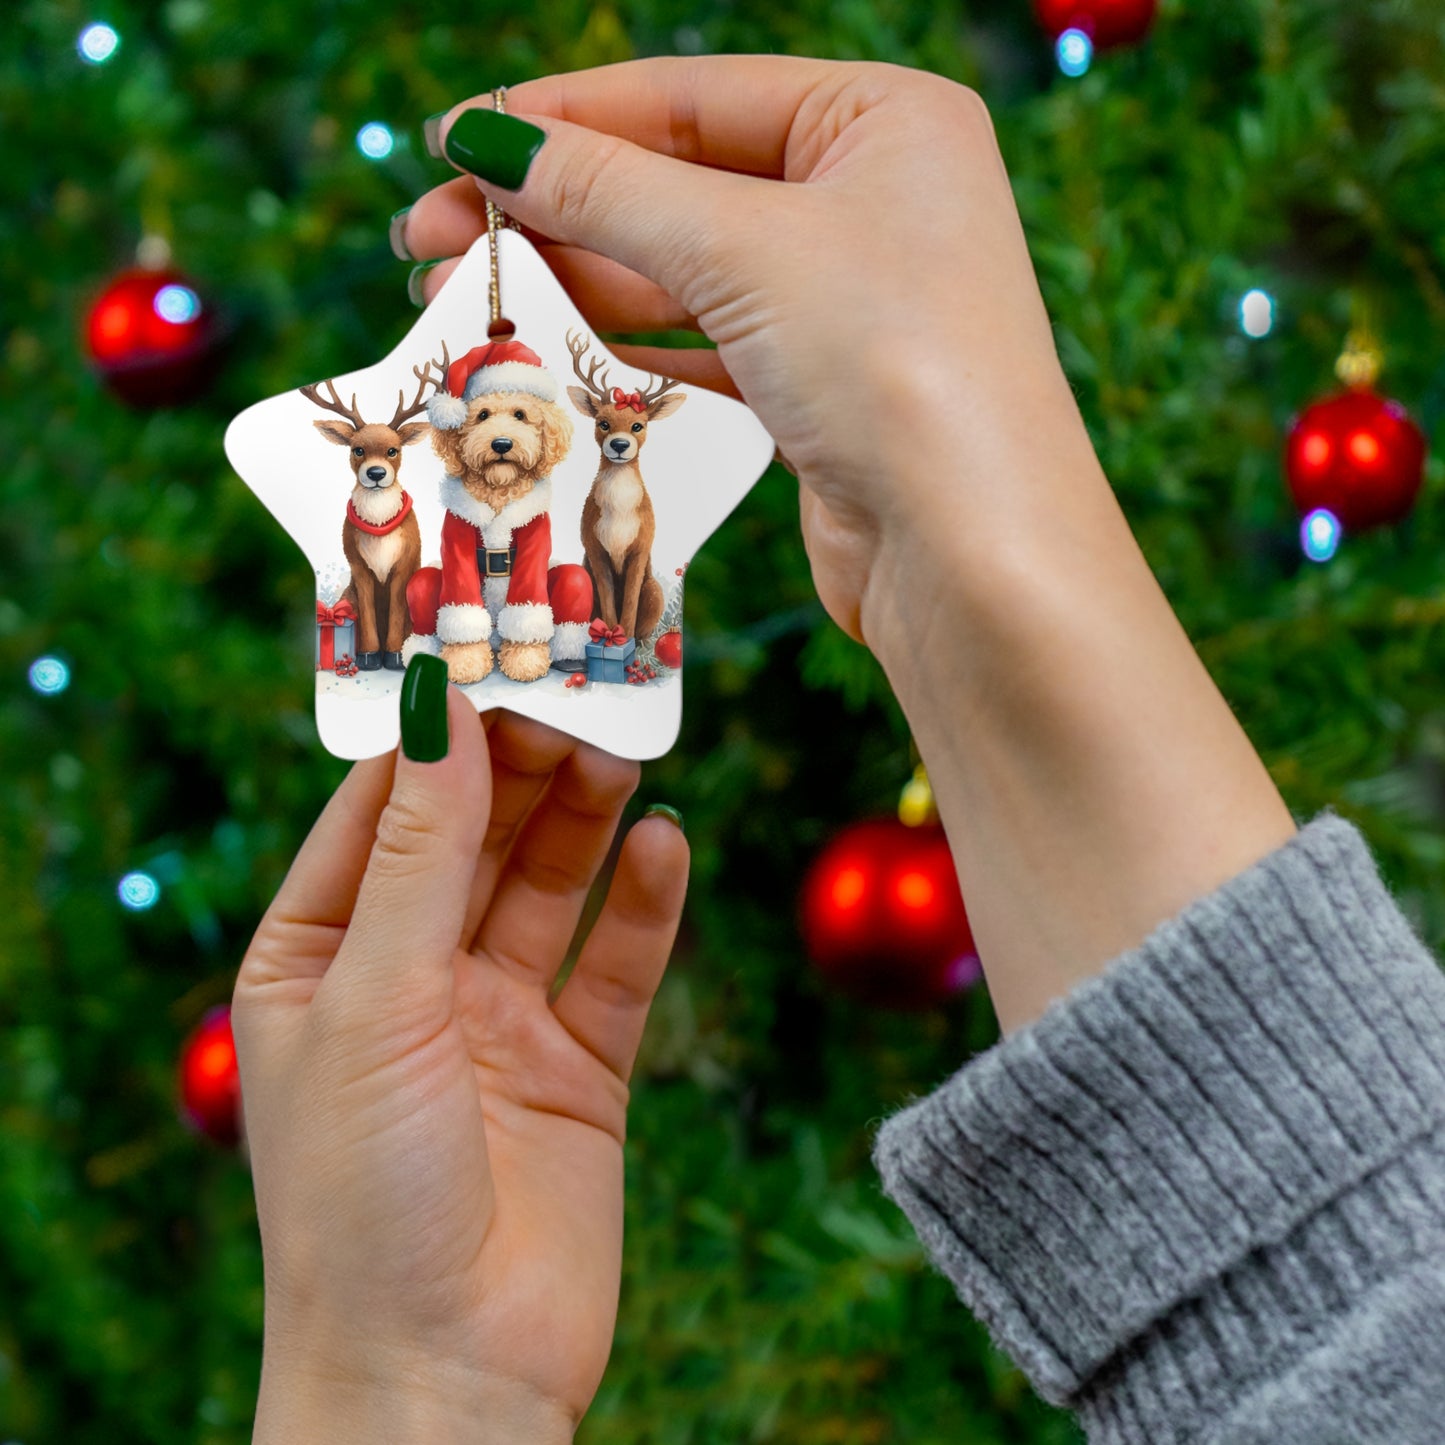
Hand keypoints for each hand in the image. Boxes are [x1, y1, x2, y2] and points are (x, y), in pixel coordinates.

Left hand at [233, 696, 687, 1441]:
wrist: (446, 1379)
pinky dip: (643, 904)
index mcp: (319, 958)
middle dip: (523, 764)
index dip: (432, 731)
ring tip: (627, 748)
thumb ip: (419, 852)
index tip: (487, 648)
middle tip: (581, 686)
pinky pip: (616, 964)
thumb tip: (434, 706)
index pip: (378, 810)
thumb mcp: (375, 999)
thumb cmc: (362, 1197)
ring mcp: (497, 1022)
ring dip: (585, 818)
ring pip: (550, 886)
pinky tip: (667, 846)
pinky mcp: (579, 1068)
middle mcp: (408, 979)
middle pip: (475, 837)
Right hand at [401, 59, 1294, 1037]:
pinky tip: (547, 348)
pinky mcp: (820, 387)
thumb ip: (607, 190)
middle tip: (430, 236)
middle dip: (551, 209)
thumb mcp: (742, 249)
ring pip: (681, 271)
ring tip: (464, 294)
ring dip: (574, 281)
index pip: (689, 96)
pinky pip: (702, 344)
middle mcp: (870, 200)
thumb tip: (488, 139)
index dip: (563, 118)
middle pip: (677, 183)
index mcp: (882, 121)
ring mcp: (847, 299)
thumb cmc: (896, 367)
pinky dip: (625, 345)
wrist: (973, 556)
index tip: (454, 142)